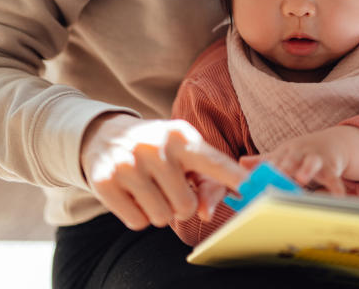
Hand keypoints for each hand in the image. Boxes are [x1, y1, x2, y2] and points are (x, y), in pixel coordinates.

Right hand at [80, 113, 248, 229]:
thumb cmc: (157, 150)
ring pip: (161, 217)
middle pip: (186, 206)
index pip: (215, 163)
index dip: (235, 179)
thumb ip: (206, 181)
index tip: (254, 188)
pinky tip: (132, 193)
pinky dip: (138, 215)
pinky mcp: (105, 181)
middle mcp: (155, 147)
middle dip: (181, 205)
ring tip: (149, 188)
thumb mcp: (182, 152)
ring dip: (159, 211)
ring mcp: (128, 164)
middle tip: (169, 187)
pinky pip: (137, 222)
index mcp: (181, 136)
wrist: (104, 135)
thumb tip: (208, 212)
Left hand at [239, 126, 358, 195]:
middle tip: (273, 179)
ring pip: (311, 163)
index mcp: (284, 153)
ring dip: (306, 169)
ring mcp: (316, 159)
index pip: (272, 162)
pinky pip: (334, 179)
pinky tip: (337, 198)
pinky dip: (336, 189)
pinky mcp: (331, 168)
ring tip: (301, 179)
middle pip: (289, 160)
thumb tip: (240, 162)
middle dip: (282, 169)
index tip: (253, 181)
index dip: (263, 171)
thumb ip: (263, 161)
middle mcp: (299, 154)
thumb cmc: (301, 153)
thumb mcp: (282, 154)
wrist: (331, 143)